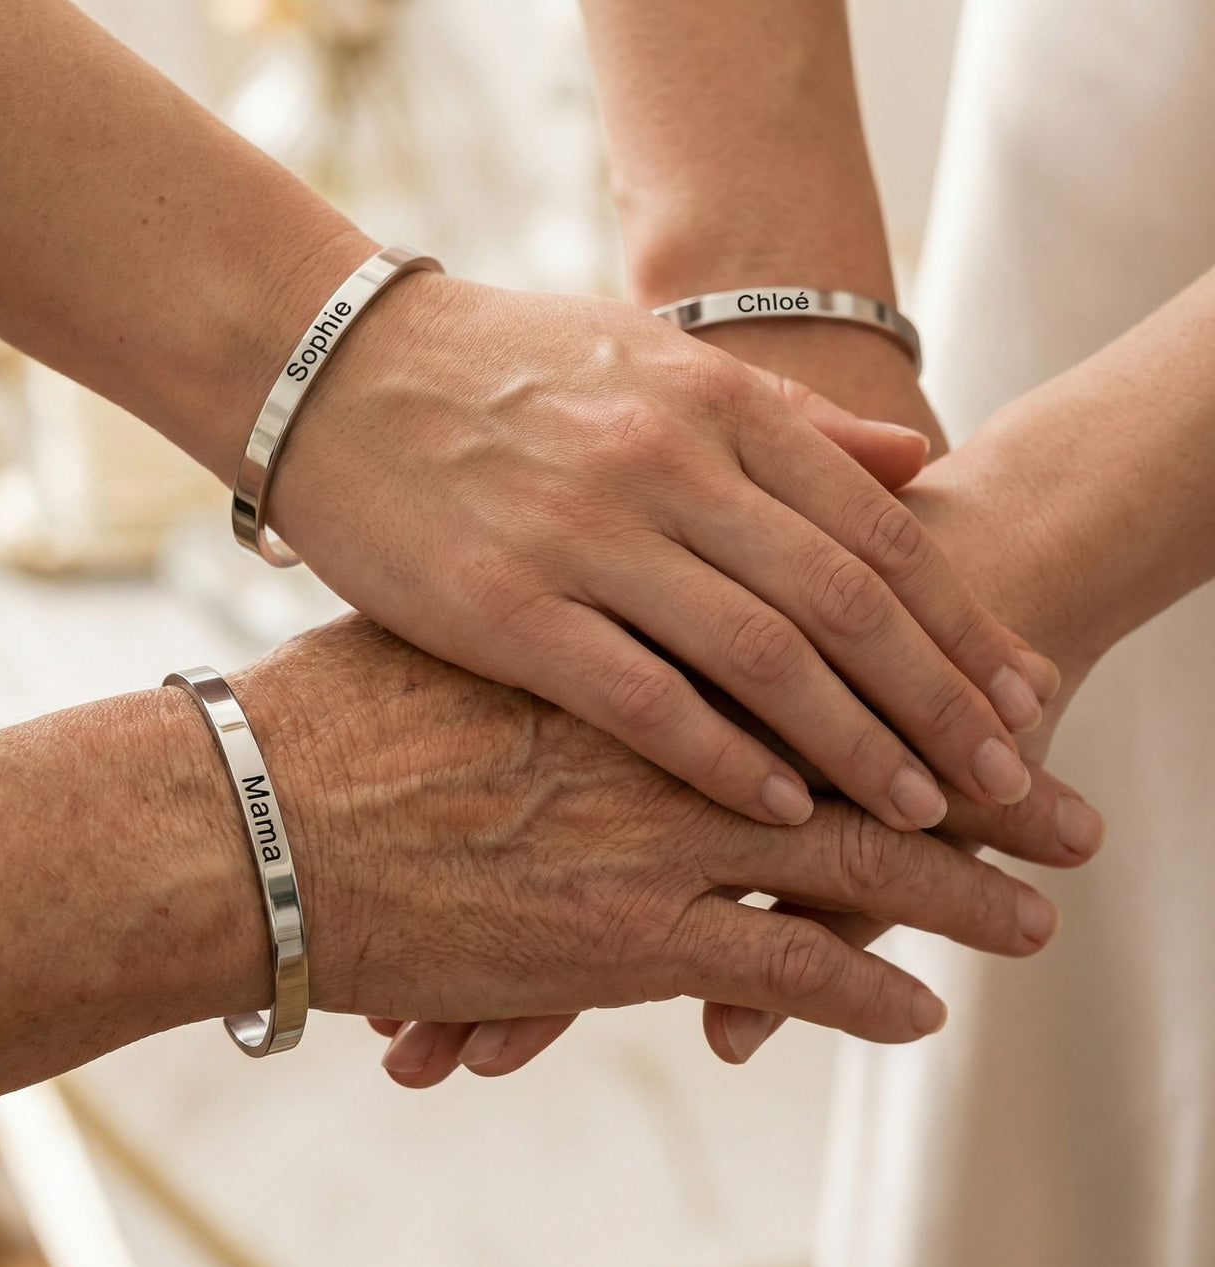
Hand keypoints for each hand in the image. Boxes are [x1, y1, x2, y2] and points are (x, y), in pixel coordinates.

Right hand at [372, 365, 1108, 1084]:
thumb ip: (791, 419)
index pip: (880, 527)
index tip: (1022, 697)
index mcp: (714, 401)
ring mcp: (585, 533)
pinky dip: (724, 757)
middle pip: (844, 600)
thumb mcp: (658, 365)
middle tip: (1008, 781)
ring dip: (855, 743)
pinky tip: (782, 809)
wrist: (333, 374)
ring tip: (922, 813)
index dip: (964, 623)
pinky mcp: (506, 607)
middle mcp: (666, 461)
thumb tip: (916, 457)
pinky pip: (641, 696)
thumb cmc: (499, 375)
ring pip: (761, 655)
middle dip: (939, 701)